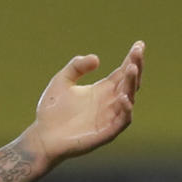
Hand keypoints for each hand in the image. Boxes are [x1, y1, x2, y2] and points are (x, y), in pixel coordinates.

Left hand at [26, 40, 144, 164]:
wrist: (42, 137)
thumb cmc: (52, 111)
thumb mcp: (61, 81)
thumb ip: (76, 67)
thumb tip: (97, 59)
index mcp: (102, 90)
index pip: (122, 72)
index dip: (132, 59)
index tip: (139, 44)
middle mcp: (110, 102)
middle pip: (129, 83)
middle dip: (135, 67)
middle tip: (137, 53)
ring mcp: (110, 117)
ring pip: (129, 98)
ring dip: (131, 84)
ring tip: (131, 69)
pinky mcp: (106, 132)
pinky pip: (122, 120)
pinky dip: (125, 109)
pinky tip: (122, 98)